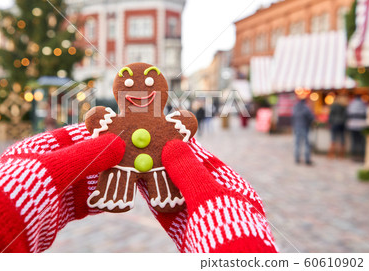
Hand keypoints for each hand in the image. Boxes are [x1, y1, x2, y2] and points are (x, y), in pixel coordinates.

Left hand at [0, 124, 124, 251]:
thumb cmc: (18, 189)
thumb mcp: (55, 167)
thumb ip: (87, 155)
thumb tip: (119, 143)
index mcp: (41, 148)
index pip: (75, 135)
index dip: (98, 133)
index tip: (121, 131)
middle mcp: (48, 168)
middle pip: (85, 160)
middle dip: (107, 160)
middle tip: (133, 159)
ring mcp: (53, 190)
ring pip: (87, 182)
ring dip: (107, 183)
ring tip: (130, 181)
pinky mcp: (57, 212)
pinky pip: (84, 204)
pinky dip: (101, 202)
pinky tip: (118, 202)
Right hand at [138, 138, 276, 252]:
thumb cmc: (231, 234)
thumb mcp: (210, 198)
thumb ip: (190, 173)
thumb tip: (173, 145)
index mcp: (232, 187)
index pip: (204, 160)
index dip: (184, 146)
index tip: (164, 132)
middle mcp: (217, 201)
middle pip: (186, 176)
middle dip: (165, 163)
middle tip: (143, 147)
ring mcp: (202, 220)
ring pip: (174, 195)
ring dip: (156, 181)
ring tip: (136, 164)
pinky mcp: (188, 236)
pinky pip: (169, 215)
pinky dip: (154, 202)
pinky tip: (140, 189)